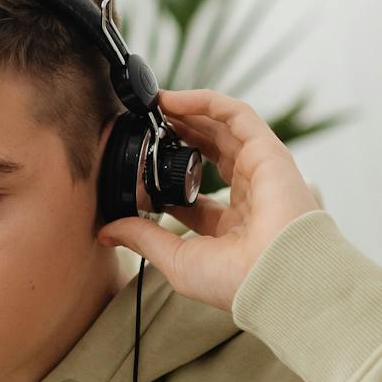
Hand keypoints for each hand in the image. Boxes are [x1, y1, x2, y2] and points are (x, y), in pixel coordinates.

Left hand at [96, 88, 321, 312]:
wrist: (275, 278)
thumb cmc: (237, 282)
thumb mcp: (176, 259)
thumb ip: (143, 238)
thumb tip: (106, 232)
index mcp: (232, 227)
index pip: (195, 194)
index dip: (166, 177)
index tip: (139, 165)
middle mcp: (249, 196)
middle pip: (210, 153)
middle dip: (177, 135)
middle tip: (146, 124)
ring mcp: (260, 172)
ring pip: (222, 129)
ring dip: (188, 113)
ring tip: (155, 104)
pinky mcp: (269, 152)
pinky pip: (237, 115)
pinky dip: (206, 102)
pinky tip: (174, 99)